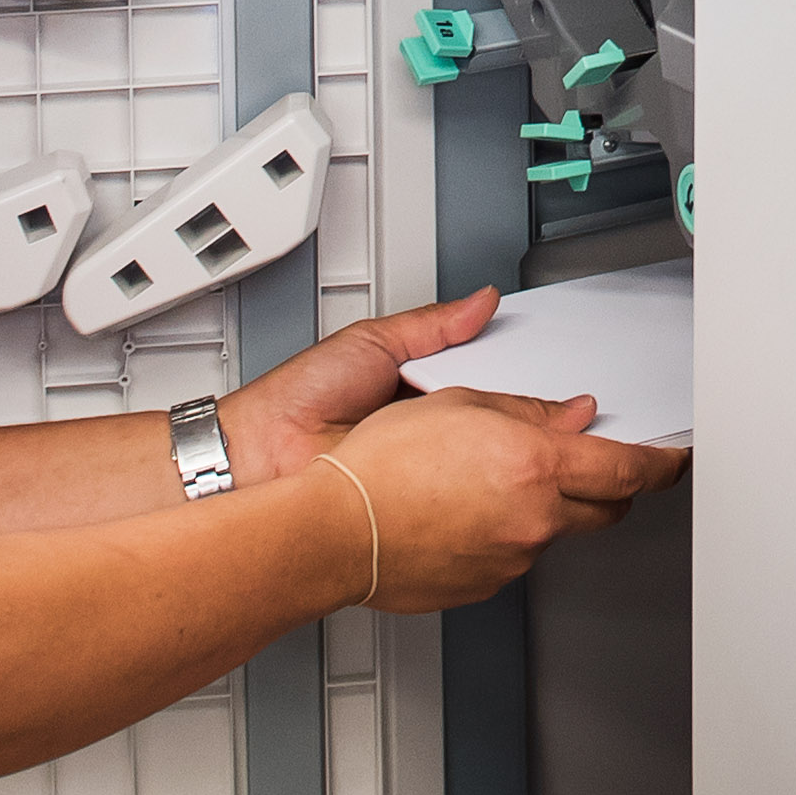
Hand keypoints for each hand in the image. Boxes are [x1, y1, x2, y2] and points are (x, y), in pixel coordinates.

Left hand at [215, 287, 501, 490]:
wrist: (266, 452)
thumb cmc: (301, 397)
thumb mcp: (374, 341)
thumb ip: (431, 324)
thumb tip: (479, 302)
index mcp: (415, 379)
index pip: (475, 367)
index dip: (502, 361)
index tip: (529, 352)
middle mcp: (422, 421)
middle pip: (482, 405)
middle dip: (503, 394)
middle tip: (523, 385)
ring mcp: (423, 459)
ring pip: (476, 443)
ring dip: (489, 431)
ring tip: (500, 417)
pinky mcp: (420, 492)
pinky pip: (455, 478)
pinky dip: (469, 468)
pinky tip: (479, 455)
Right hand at [321, 389, 688, 612]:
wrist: (331, 531)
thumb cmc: (378, 467)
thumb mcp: (458, 406)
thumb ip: (527, 409)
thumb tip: (570, 415)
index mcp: (534, 467)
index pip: (627, 468)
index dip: (661, 463)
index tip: (673, 459)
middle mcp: (532, 519)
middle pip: (605, 508)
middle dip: (610, 485)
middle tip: (590, 462)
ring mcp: (510, 559)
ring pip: (554, 530)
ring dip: (543, 507)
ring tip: (488, 481)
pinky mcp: (485, 585)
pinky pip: (513, 554)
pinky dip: (504, 532)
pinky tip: (463, 512)